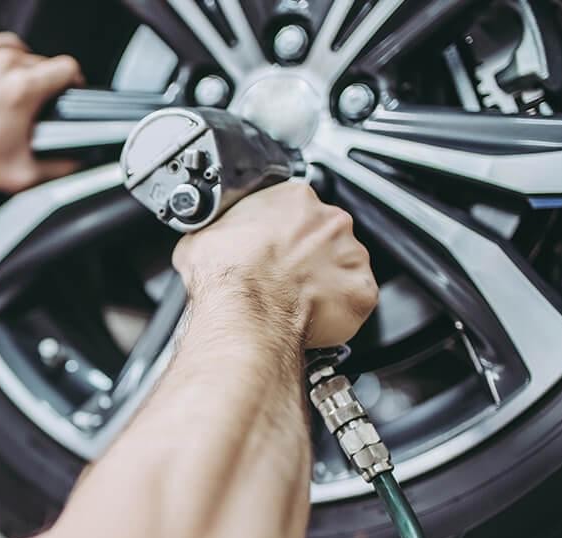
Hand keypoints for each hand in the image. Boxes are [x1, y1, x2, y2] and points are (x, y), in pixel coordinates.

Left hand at [0, 33, 82, 192]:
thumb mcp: (19, 174)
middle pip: (41, 61)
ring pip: (17, 49)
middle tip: (30, 107)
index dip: (73, 81)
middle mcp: (2, 64)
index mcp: (22, 88)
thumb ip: (58, 168)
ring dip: (20, 68)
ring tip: (11, 91)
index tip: (69, 90)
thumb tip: (75, 163)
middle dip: (41, 83)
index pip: (67, 68)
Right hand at [171, 182, 378, 348]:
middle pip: (325, 234)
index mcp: (294, 198)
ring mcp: (350, 254)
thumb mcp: (201, 238)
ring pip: (343, 266)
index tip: (270, 247)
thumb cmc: (226, 276)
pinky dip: (338, 310)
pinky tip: (310, 315)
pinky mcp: (360, 290)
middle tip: (280, 277)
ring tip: (292, 301)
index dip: (281, 231)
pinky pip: (355, 299)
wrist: (244, 313)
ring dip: (324, 281)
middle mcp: (329, 220)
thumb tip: (209, 240)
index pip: (295, 207)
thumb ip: (219, 231)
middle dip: (307, 255)